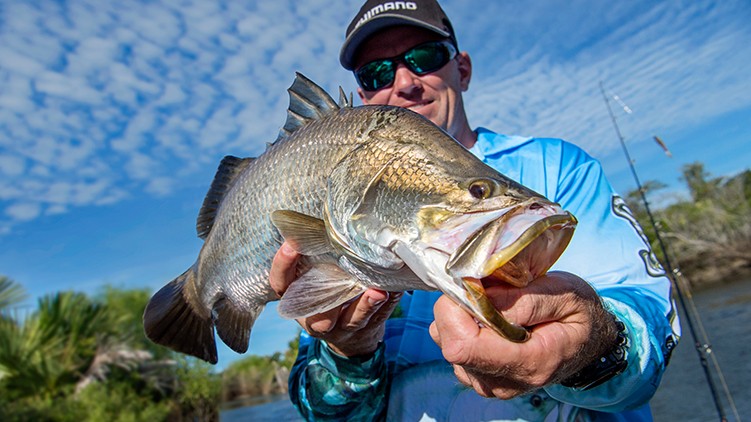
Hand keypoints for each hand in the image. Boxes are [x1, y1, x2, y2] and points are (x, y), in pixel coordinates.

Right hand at [269, 241, 402, 356]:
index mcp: (296, 298)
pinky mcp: (364, 330)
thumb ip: (318, 256)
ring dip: (364, 305)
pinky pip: (375, 319)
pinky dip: (386, 306)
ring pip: (350, 320)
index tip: (291, 244)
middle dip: (323, 296)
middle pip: (313, 311)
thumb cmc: (328, 292)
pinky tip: (393, 292)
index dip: (283, 265)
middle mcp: (314, 317)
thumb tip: (333, 219)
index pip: (281, 282)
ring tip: (377, 292)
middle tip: (334, 270)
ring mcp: (341, 328)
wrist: (349, 336)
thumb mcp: (315, 277)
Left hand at [428, 271, 618, 398]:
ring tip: (492, 305)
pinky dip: (461, 326)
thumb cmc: (578, 315)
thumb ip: (523, 299)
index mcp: (528, 363)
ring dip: (459, 316)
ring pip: (445, 342)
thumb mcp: (564, 295)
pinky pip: (451, 345)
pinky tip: (487, 318)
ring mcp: (488, 383)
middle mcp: (503, 381)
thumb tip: (479, 295)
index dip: (455, 311)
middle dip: (457, 307)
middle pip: (449, 342)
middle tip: (485, 289)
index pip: (462, 346)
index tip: (472, 287)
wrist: (588, 342)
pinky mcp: (478, 377)